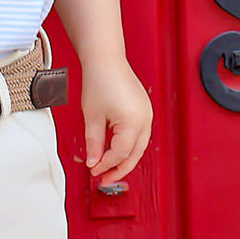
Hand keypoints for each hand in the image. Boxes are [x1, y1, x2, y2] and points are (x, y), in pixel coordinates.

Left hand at [80, 58, 151, 186]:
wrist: (106, 59)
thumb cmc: (99, 81)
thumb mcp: (92, 116)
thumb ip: (93, 143)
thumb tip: (93, 162)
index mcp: (133, 122)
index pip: (120, 153)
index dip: (106, 165)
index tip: (93, 170)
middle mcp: (145, 119)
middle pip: (134, 154)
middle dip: (119, 169)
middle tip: (104, 179)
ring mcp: (147, 114)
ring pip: (139, 146)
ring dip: (125, 158)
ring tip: (109, 168)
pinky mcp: (144, 110)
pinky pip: (140, 134)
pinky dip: (129, 145)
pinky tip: (116, 150)